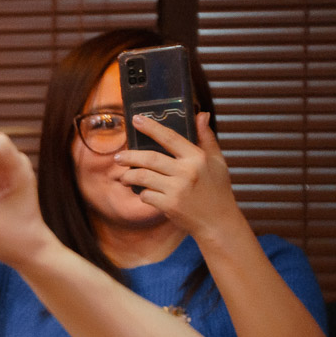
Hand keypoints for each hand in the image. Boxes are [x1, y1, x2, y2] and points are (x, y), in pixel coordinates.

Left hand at [116, 112, 246, 240]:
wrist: (217, 221)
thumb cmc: (217, 189)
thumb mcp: (217, 161)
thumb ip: (207, 138)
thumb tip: (201, 114)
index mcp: (198, 157)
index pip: (170, 137)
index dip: (151, 127)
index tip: (135, 119)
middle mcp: (187, 171)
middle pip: (149, 158)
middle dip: (129, 156)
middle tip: (118, 157)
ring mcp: (177, 189)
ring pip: (142, 177)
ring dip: (128, 176)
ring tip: (124, 176)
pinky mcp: (168, 205)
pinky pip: (145, 195)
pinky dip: (142, 194)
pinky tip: (144, 193)